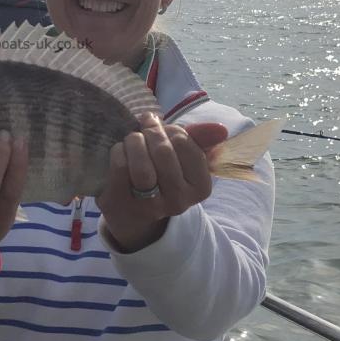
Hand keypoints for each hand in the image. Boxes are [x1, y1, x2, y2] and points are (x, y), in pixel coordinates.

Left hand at [96, 113, 227, 252]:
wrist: (133, 213)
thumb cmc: (160, 175)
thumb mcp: (182, 158)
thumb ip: (200, 140)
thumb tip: (221, 128)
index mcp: (200, 187)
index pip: (186, 144)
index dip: (170, 129)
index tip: (163, 128)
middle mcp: (179, 201)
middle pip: (163, 152)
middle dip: (151, 132)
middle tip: (144, 127)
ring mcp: (150, 206)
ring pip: (142, 165)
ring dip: (134, 142)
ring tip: (132, 139)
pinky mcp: (123, 203)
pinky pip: (120, 168)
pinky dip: (119, 151)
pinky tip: (121, 151)